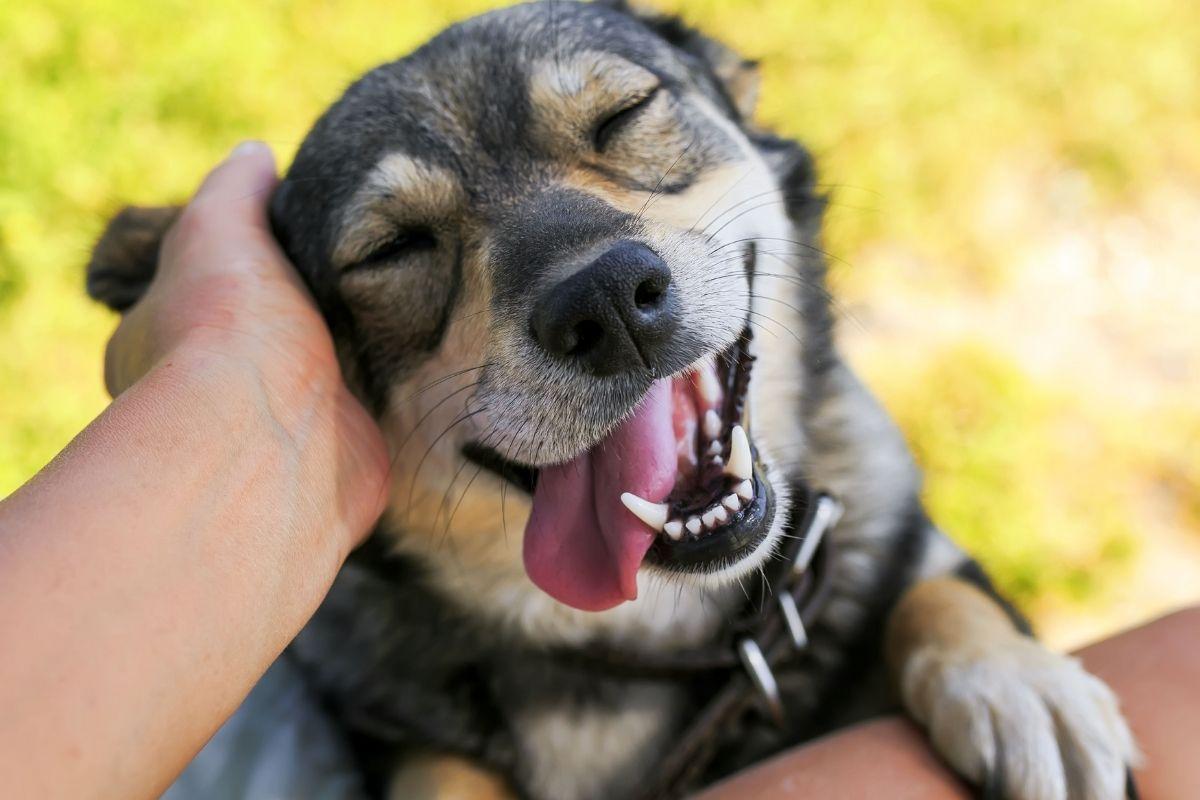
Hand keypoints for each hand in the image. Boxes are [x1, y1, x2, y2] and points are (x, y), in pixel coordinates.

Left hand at [104, 141, 388, 549]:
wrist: (275, 442)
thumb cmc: (229, 332)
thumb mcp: (218, 228)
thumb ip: (236, 190)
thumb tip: (257, 154)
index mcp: (162, 339)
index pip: (199, 292)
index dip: (241, 264)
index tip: (292, 236)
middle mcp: (214, 394)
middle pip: (268, 335)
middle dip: (310, 309)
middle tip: (368, 264)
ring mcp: (280, 431)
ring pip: (324, 375)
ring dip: (359, 350)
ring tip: (413, 296)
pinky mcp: (342, 456)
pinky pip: (372, 414)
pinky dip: (394, 391)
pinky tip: (427, 354)